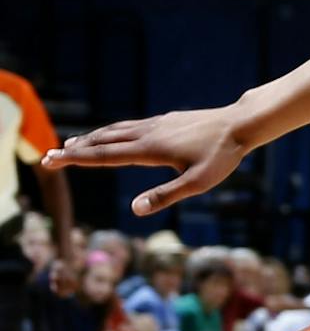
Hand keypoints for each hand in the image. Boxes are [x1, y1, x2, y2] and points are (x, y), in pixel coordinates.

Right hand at [43, 106, 248, 214]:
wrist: (239, 124)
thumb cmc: (222, 157)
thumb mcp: (197, 183)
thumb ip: (165, 196)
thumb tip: (134, 210)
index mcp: (148, 149)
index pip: (103, 156)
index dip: (75, 159)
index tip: (50, 160)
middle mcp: (146, 133)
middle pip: (102, 141)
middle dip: (74, 150)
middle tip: (48, 157)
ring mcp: (155, 124)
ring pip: (115, 130)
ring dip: (91, 138)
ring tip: (72, 143)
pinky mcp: (165, 120)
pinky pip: (130, 125)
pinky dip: (112, 131)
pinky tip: (113, 134)